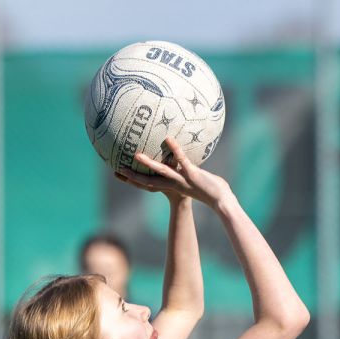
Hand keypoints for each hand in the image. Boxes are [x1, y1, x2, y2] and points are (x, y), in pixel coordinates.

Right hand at [116, 137, 233, 210]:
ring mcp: (182, 179)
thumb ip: (186, 168)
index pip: (149, 184)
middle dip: (133, 176)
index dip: (134, 180)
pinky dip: (175, 150)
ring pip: (162, 171)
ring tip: (137, 155)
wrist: (221, 200)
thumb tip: (182, 156)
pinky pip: (182, 160)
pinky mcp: (192, 174)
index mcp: (172, 186)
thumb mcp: (195, 177)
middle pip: (149, 180)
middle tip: (118, 169)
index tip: (121, 174)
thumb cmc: (210, 189)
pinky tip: (168, 138)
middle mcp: (174, 184)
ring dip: (149, 164)